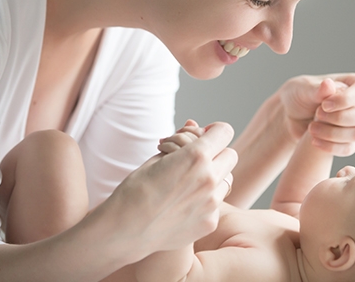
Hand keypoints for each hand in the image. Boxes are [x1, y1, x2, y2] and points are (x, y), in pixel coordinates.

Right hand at [98, 122, 237, 260]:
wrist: (124, 229)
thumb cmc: (136, 189)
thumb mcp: (157, 157)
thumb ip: (182, 142)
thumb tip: (194, 125)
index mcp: (196, 156)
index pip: (224, 131)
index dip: (214, 131)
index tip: (205, 137)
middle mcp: (210, 178)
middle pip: (231, 154)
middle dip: (216, 154)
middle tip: (195, 160)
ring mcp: (212, 203)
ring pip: (227, 180)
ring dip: (214, 178)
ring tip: (188, 184)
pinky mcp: (210, 222)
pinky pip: (217, 203)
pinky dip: (205, 201)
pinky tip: (183, 205)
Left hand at [279, 73, 354, 155]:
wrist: (291, 115)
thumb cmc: (300, 95)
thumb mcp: (304, 89)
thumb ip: (317, 89)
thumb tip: (329, 84)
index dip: (346, 100)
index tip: (324, 104)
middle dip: (339, 118)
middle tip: (317, 114)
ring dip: (333, 133)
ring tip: (311, 128)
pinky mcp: (351, 141)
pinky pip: (349, 149)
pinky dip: (330, 147)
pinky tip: (314, 141)